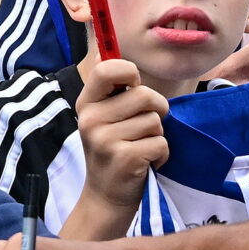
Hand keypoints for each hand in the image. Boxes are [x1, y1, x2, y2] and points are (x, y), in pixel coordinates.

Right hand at [75, 57, 169, 217]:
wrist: (105, 198)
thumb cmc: (112, 151)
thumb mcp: (103, 118)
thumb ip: (112, 89)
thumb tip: (109, 51)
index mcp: (86, 103)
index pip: (108, 69)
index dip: (129, 72)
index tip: (133, 86)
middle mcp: (91, 119)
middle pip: (145, 95)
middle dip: (156, 111)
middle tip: (144, 128)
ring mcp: (105, 140)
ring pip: (155, 121)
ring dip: (157, 136)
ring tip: (141, 148)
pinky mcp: (125, 158)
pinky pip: (161, 143)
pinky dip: (161, 155)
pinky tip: (146, 163)